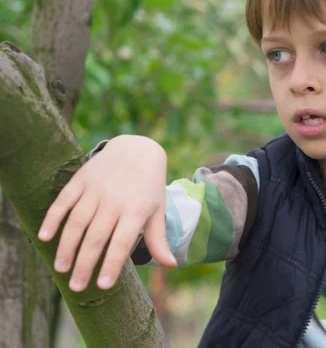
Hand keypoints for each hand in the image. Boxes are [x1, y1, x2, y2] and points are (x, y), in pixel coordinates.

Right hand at [38, 135, 176, 291]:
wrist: (137, 149)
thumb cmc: (149, 186)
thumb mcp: (157, 209)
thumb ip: (158, 238)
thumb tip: (171, 265)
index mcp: (136, 210)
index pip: (122, 242)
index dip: (112, 264)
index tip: (102, 286)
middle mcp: (115, 200)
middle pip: (96, 237)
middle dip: (85, 264)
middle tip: (76, 286)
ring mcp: (96, 189)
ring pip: (77, 222)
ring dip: (67, 246)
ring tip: (60, 268)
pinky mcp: (81, 179)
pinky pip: (64, 201)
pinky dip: (53, 218)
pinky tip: (44, 237)